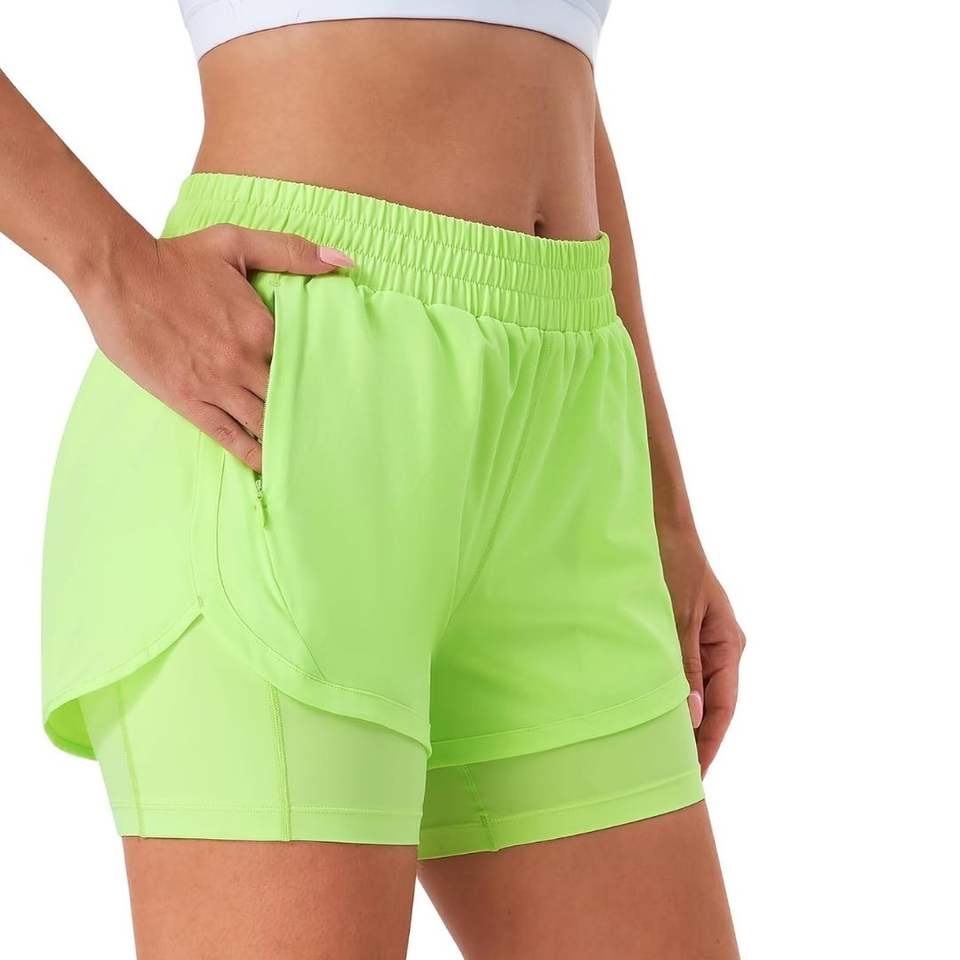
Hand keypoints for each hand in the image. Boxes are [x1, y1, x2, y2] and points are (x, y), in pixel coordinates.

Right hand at [72, 223, 352, 470]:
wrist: (118, 274)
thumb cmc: (177, 257)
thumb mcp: (238, 243)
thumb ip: (292, 251)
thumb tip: (344, 260)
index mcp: (261, 328)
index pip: (307, 363)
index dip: (323, 380)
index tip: (341, 395)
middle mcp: (244, 361)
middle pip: (289, 398)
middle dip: (309, 414)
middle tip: (332, 433)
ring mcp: (216, 385)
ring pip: (263, 422)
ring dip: (284, 438)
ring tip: (307, 454)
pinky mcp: (188, 400)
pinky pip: (227, 436)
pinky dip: (250, 453)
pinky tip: (267, 467)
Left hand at [658, 525, 745, 774]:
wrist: (659, 524)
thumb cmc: (671, 563)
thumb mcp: (676, 616)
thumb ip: (684, 666)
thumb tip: (692, 719)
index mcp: (729, 645)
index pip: (724, 709)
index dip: (708, 745)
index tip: (693, 778)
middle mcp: (720, 647)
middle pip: (712, 707)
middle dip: (695, 742)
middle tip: (672, 781)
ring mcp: (701, 641)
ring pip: (693, 693)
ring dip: (678, 722)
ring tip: (658, 759)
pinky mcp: (679, 634)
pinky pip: (678, 675)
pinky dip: (666, 698)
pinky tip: (649, 717)